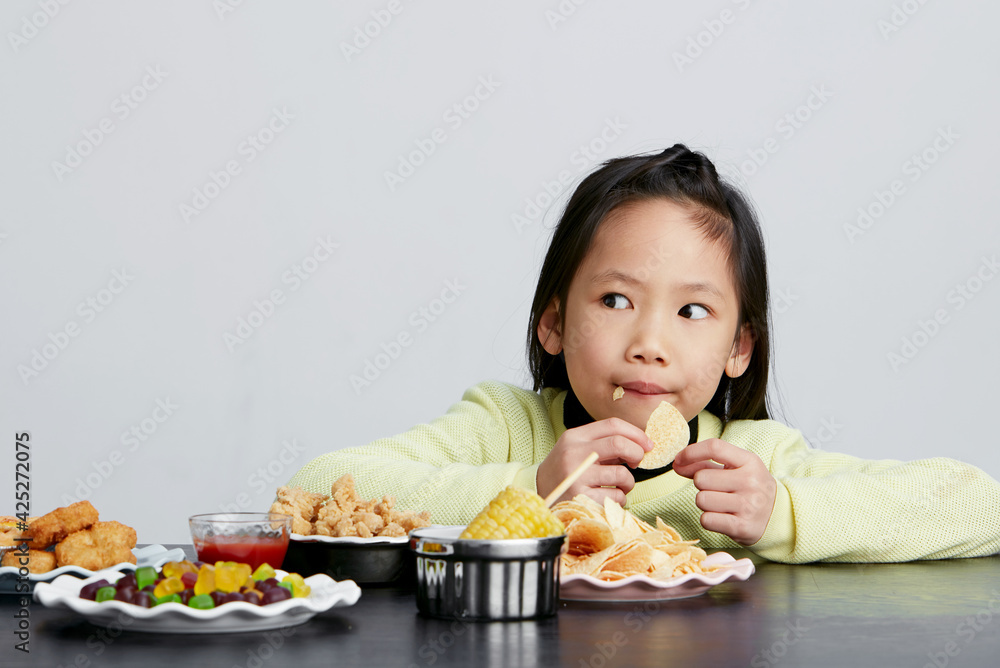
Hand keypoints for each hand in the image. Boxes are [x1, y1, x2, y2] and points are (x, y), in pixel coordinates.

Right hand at [537, 418, 652, 506]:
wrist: (537, 495)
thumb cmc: (564, 472)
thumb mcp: (576, 450)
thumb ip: (603, 444)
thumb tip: (639, 443)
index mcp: (574, 437)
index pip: (612, 424)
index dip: (636, 433)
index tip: (648, 444)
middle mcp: (574, 453)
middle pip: (619, 443)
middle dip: (637, 452)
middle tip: (638, 462)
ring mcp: (577, 476)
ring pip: (621, 473)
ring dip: (628, 482)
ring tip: (620, 486)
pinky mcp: (582, 497)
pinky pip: (616, 496)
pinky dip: (620, 498)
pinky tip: (608, 498)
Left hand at [672, 438, 776, 544]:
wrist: (779, 515)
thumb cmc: (750, 488)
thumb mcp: (735, 469)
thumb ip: (705, 464)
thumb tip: (677, 463)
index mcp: (749, 461)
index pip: (715, 447)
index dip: (691, 452)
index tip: (679, 460)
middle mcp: (750, 481)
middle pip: (701, 478)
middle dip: (702, 485)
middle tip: (717, 490)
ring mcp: (748, 505)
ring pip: (701, 500)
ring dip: (705, 503)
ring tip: (721, 504)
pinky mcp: (742, 527)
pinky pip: (706, 520)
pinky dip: (708, 520)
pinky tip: (722, 517)